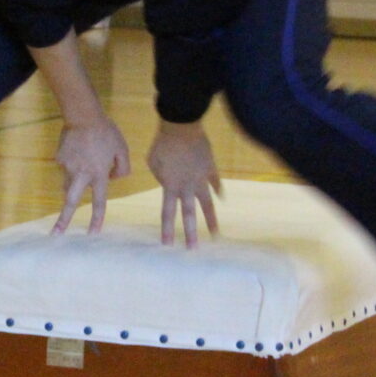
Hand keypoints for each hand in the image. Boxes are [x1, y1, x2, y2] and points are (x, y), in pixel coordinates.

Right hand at [52, 119, 130, 235]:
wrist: (83, 115)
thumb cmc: (106, 132)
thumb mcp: (122, 149)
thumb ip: (122, 168)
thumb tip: (113, 179)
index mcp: (98, 174)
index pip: (98, 201)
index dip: (96, 219)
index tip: (93, 234)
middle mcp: (80, 174)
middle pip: (70, 201)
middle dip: (63, 219)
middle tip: (56, 233)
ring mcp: (67, 166)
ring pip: (67, 184)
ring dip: (71, 187)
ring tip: (78, 173)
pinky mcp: (59, 158)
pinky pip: (65, 167)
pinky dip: (71, 164)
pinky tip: (77, 150)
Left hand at [148, 121, 221, 247]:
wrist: (180, 127)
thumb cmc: (162, 144)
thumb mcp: (153, 162)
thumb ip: (160, 175)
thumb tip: (166, 180)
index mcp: (170, 187)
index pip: (168, 213)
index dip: (168, 229)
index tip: (168, 244)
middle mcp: (187, 187)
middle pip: (190, 214)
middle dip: (191, 233)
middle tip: (193, 249)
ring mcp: (201, 178)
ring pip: (207, 203)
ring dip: (211, 219)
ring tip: (216, 234)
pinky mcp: (210, 168)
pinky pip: (216, 181)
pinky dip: (218, 189)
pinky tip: (222, 198)